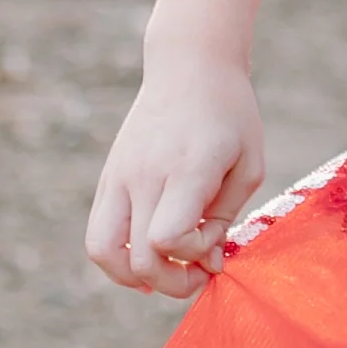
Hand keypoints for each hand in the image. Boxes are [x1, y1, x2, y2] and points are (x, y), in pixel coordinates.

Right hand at [85, 51, 265, 297]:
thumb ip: (226, 219)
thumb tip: (207, 267)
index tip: (215, 234)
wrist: (189, 65)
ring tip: (163, 274)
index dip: (193, 253)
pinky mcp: (108, 178)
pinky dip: (116, 259)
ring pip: (102, 251)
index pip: (168, 239)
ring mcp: (119, 176)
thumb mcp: (248, 164)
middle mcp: (144, 175)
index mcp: (186, 168)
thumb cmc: (230, 115)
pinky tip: (145, 260)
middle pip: (138, 257)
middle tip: (198, 274)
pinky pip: (97, 234)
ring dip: (133, 277)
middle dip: (172, 282)